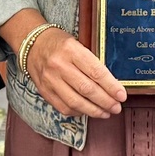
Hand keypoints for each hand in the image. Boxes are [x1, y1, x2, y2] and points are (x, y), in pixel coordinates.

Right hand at [0, 9, 125, 117]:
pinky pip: (64, 107)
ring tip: (106, 112)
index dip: (111, 86)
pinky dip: (79, 112)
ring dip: (94, 110)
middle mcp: (59, 65)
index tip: (121, 95)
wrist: (33, 44)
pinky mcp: (44, 91)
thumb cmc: (60, 43)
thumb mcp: (77, 44)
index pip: (95, 71)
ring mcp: (50, 80)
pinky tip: (88, 111)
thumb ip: (91, 62)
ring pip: (75, 102)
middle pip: (87, 89)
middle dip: (105, 101)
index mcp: (71, 50)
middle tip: (117, 107)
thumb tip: (111, 84)